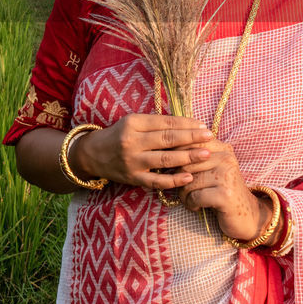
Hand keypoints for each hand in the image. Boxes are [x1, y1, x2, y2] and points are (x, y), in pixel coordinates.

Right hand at [73, 113, 214, 190]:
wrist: (92, 154)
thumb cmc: (118, 135)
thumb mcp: (132, 123)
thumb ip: (155, 123)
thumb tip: (187, 124)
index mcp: (133, 123)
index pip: (165, 122)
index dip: (185, 124)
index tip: (202, 125)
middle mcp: (132, 141)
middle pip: (167, 139)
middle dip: (191, 138)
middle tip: (210, 137)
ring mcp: (133, 161)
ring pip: (165, 159)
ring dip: (188, 157)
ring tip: (205, 155)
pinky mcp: (133, 178)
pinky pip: (157, 181)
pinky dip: (174, 180)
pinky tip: (189, 176)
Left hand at [177, 140, 270, 242]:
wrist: (248, 216)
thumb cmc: (222, 191)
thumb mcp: (211, 169)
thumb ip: (195, 157)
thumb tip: (163, 149)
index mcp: (221, 148)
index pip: (189, 143)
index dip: (174, 156)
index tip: (169, 168)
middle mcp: (226, 158)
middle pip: (185, 163)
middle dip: (177, 179)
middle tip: (183, 190)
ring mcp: (227, 175)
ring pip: (187, 181)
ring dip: (184, 194)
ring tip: (191, 199)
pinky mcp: (225, 194)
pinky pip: (195, 196)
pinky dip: (191, 204)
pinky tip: (197, 207)